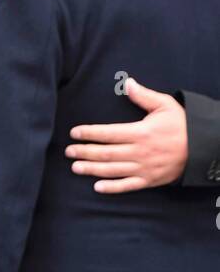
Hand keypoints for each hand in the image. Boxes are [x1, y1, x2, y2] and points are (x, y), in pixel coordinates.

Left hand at [66, 79, 187, 191]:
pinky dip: (112, 188)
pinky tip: (97, 187)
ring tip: (76, 167)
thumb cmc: (182, 124)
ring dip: (92, 169)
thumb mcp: (165, 105)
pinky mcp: (149, 180)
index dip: (89, 133)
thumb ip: (144, 96)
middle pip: (105, 153)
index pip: (108, 133)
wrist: (202, 147)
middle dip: (84, 152)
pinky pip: (127, 186)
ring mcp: (143, 168)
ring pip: (112, 170)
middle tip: (68, 151)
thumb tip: (128, 83)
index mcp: (140, 132)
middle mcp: (139, 152)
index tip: (74, 133)